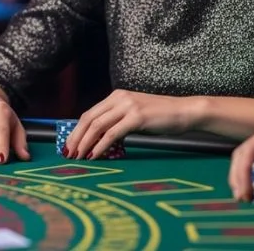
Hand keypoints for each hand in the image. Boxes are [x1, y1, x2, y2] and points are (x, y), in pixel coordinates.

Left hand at [64, 90, 189, 159]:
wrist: (184, 112)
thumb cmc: (160, 117)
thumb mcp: (134, 115)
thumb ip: (117, 122)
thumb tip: (98, 139)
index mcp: (116, 96)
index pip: (89, 114)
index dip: (76, 130)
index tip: (69, 145)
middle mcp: (119, 98)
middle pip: (89, 119)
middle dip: (76, 137)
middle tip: (68, 153)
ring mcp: (128, 106)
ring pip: (97, 126)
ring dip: (85, 143)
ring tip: (79, 157)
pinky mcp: (136, 117)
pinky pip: (112, 133)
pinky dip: (100, 145)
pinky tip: (95, 155)